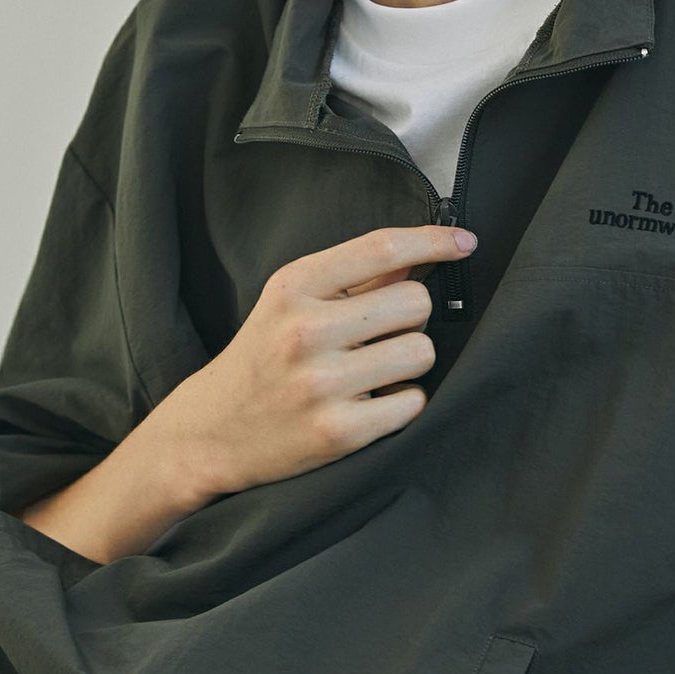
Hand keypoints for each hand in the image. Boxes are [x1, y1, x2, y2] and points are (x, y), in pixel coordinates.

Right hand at [152, 224, 476, 499]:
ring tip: (375, 371)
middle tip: (382, 335)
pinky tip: (372, 403)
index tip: (465, 242)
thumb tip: (422, 258)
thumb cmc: (262, 357)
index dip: (435, 241)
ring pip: (421, 352)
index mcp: (294, 286)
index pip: (382, 248)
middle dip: (412, 317)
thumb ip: (355, 279)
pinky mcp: (338, 432)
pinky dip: (403, 402)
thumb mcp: (292, 302)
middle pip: (416, 302)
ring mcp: (321, 384)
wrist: (209, 432)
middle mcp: (305, 331)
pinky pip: (413, 402)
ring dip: (409, 361)